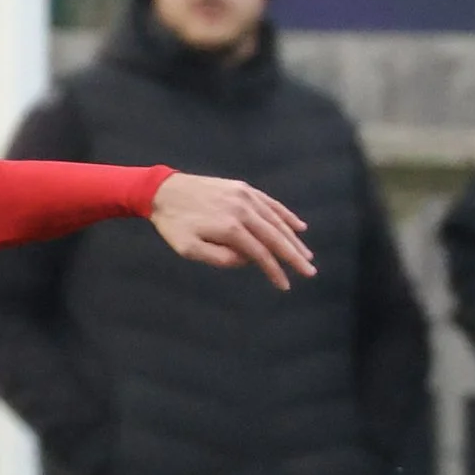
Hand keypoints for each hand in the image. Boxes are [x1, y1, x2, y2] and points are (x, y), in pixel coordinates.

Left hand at [148, 173, 315, 290]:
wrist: (164, 191)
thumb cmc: (174, 225)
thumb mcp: (188, 248)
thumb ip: (218, 258)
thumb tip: (247, 260)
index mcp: (230, 228)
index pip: (260, 254)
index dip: (274, 271)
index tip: (284, 286)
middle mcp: (242, 210)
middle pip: (275, 237)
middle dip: (294, 257)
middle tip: (310, 272)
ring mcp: (245, 196)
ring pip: (276, 220)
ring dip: (293, 239)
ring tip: (306, 255)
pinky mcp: (243, 188)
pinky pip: (270, 204)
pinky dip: (286, 216)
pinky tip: (299, 227)